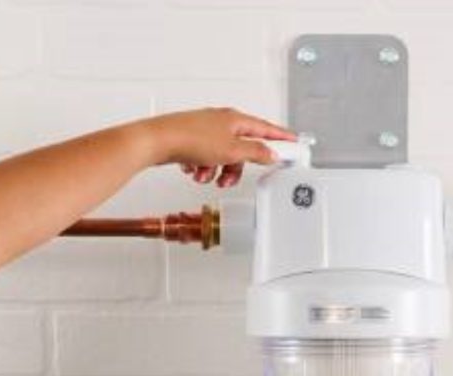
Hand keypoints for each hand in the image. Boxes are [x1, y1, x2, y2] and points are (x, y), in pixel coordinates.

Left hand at [144, 107, 295, 187]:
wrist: (157, 141)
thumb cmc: (190, 140)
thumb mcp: (231, 151)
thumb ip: (254, 153)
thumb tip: (270, 153)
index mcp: (235, 119)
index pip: (266, 128)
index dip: (281, 138)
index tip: (294, 143)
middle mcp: (221, 121)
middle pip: (242, 148)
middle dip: (236, 168)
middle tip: (228, 178)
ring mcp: (205, 130)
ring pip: (222, 156)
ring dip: (217, 171)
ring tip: (206, 176)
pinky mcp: (191, 140)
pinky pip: (206, 158)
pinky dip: (202, 167)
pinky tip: (194, 170)